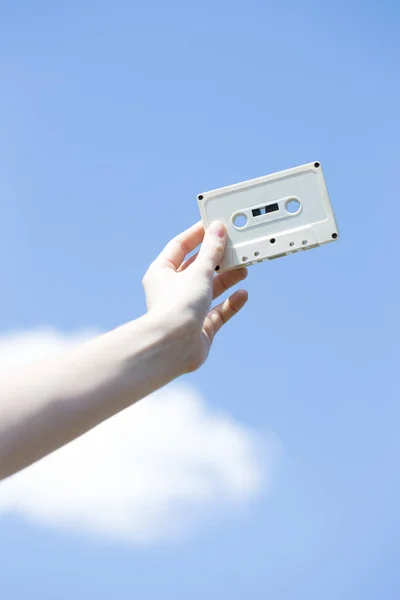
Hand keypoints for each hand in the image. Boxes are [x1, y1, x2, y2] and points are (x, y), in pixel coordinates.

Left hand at [142, 221, 247, 371]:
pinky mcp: (200, 328)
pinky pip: (218, 312)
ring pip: (209, 289)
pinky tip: (242, 295)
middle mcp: (172, 291)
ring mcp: (186, 310)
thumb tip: (218, 230)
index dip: (197, 235)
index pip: (179, 247)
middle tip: (235, 248)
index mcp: (161, 273)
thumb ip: (211, 252)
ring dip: (226, 279)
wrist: (173, 347)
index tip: (214, 225)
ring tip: (244, 269)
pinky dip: (230, 303)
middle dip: (217, 258)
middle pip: (197, 268)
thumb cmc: (177, 305)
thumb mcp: (199, 271)